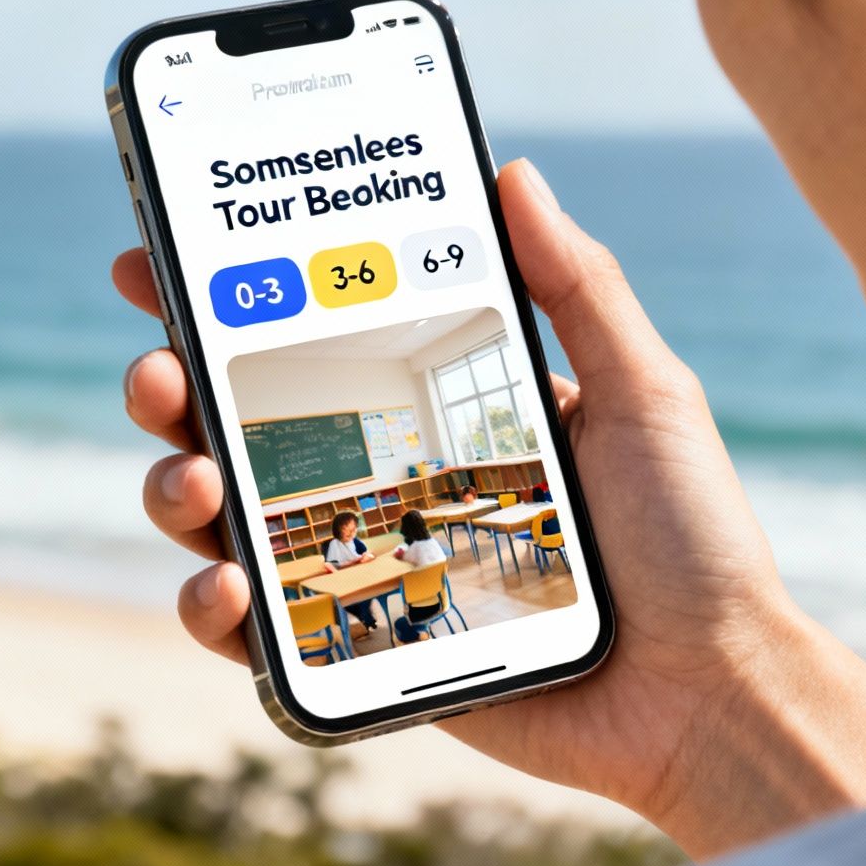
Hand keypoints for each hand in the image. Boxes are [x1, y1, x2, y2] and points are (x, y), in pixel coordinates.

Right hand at [115, 159, 865, 859]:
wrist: (708, 694)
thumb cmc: (691, 542)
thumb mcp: (644, 394)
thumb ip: (579, 288)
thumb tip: (513, 172)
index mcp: (444, 404)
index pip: (317, 337)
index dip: (231, 297)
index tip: (163, 255)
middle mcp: (391, 475)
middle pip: (243, 420)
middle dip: (173, 385)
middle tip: (158, 370)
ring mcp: (367, 562)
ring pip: (227, 517)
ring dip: (177, 489)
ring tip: (194, 483)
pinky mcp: (362, 651)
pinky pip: (256, 628)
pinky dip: (211, 606)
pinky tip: (223, 586)